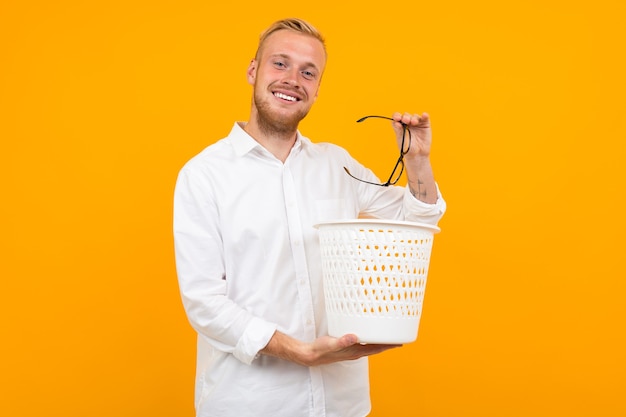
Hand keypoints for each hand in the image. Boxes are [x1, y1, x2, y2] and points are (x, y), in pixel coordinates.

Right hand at [261, 331, 400, 366]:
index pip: (376, 348)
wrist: (310, 355)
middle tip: (398, 335)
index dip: (388, 345)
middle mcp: (356, 352)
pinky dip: (368, 338)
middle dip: (387, 343)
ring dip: (378, 341)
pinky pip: (362, 342)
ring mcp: (351, 350)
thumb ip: (342, 340)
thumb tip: (354, 337)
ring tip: (386, 334)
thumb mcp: (331, 343)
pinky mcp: (346, 346)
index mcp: (355, 351)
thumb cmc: (320, 350)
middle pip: (376, 347)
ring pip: (370, 345)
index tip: (400, 341)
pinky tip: (367, 332)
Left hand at [391, 112, 431, 158]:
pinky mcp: (425, 125)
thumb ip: (398, 130)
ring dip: (414, 118)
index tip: (397, 118)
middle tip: (406, 121)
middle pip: (406, 116)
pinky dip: (425, 116)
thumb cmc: (407, 148)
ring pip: (415, 116)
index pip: (397, 117)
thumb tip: (396, 122)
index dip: (396, 116)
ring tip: (414, 122)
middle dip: (405, 117)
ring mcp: (417, 123)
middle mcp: (408, 123)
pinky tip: (424, 115)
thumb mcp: (400, 139)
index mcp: (400, 126)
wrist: (417, 155)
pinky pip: (425, 118)